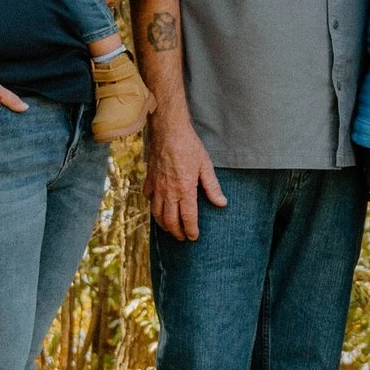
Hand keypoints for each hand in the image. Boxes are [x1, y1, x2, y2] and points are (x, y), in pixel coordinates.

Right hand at [146, 112, 226, 240]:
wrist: (168, 131)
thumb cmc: (189, 146)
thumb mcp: (206, 166)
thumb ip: (212, 187)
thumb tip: (221, 203)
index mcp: (185, 190)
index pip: (188, 218)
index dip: (191, 230)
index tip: (193, 237)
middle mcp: (168, 192)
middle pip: (170, 220)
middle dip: (177, 232)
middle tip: (182, 238)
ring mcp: (156, 186)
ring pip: (156, 213)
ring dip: (163, 224)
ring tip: (170, 229)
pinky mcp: (149, 179)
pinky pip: (148, 198)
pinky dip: (152, 206)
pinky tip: (157, 207)